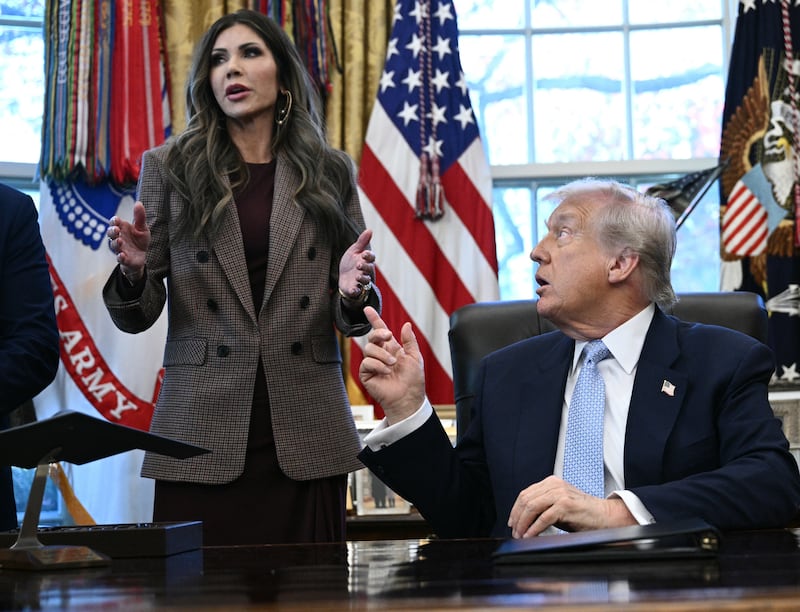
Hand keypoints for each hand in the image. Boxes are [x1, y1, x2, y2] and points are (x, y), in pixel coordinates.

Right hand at [107, 201, 149, 281]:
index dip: (114, 221)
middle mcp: (118, 238)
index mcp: (122, 229)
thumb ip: (140, 217)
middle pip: (111, 234)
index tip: (117, 220)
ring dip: (115, 243)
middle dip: (112, 231)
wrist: (142, 257)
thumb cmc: (139, 240)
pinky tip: (122, 255)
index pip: (114, 223)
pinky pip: (120, 259)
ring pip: (114, 246)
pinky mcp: (125, 260)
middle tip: (116, 230)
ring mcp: (120, 249)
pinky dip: (120, 257)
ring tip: (119, 241)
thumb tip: (138, 203)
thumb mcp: (142, 228)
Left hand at [338, 229, 374, 299]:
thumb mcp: (354, 251)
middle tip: (359, 265)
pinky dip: (355, 291)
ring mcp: (360, 281)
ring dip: (362, 279)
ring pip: (365, 280)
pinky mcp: (354, 289)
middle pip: (369, 269)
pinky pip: (357, 291)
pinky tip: (353, 289)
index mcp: (366, 260)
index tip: (364, 253)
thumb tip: (370, 230)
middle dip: (365, 267)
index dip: (368, 256)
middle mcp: (365, 271)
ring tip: (358, 276)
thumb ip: (362, 242)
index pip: (371, 257)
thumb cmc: (351, 263)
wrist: (344, 278)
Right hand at [359, 307, 425, 423]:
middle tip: (389, 337)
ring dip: (382, 355)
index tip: (368, 309)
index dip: (374, 320)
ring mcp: (373, 364)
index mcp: (392, 349)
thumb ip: (409, 341)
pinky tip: (386, 372)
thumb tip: (406, 325)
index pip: (381, 331)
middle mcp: (381, 354)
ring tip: (392, 364)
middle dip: (379, 333)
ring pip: (369, 348)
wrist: (408, 398)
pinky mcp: (366, 374)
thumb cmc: (413, 381)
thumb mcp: (415, 357)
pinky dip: (378, 365)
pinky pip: (367, 362)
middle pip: (372, 337)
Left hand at [507, 476, 635, 537]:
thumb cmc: (582, 513)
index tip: (512, 522)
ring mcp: (560, 494)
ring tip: (520, 535)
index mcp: (551, 482)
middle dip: (517, 518)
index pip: (525, 493)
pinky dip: (534, 528)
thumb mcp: (559, 504)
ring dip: (523, 523)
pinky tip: (530, 536)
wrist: (604, 516)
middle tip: (514, 531)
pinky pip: (544, 518)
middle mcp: (554, 485)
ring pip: (532, 507)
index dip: (515, 509)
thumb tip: (523, 519)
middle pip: (526, 500)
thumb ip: (543, 505)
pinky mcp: (566, 506)